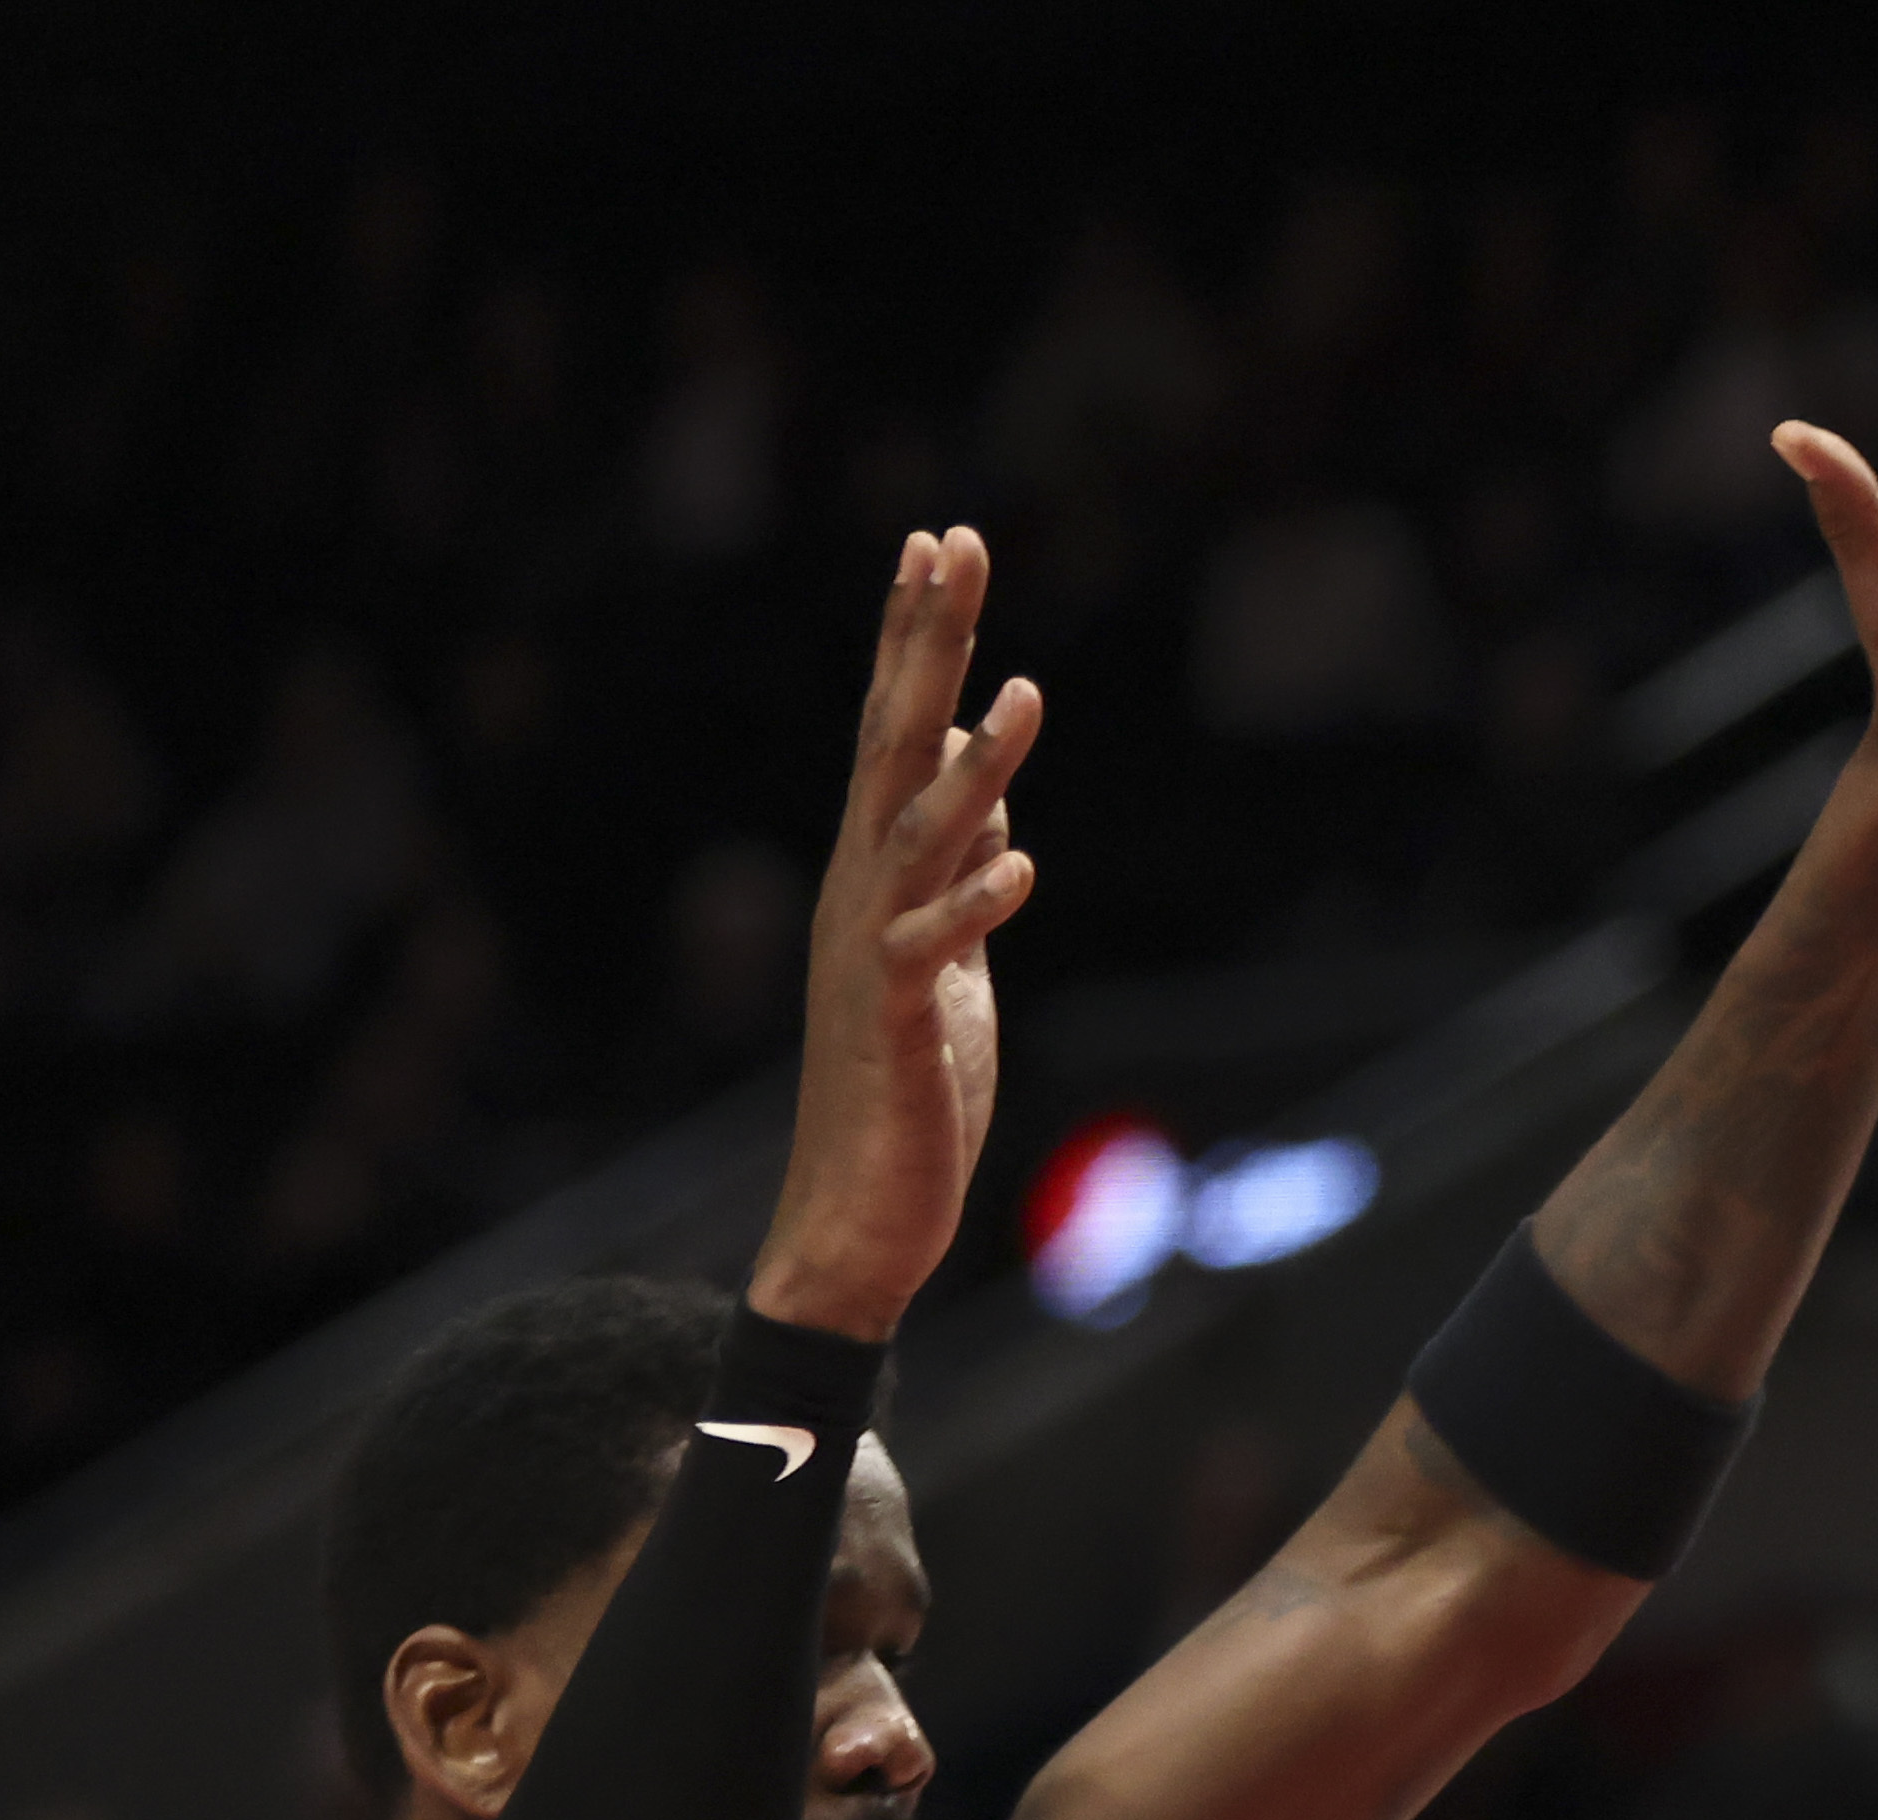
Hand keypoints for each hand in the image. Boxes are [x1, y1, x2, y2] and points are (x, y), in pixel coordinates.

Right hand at [749, 527, 1047, 1341]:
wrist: (854, 1218)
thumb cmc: (902, 1089)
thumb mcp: (949, 955)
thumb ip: (961, 861)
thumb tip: (989, 774)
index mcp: (877, 874)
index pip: (892, 731)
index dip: (912, 638)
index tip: (935, 544)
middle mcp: (863, 895)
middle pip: (895, 745)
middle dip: (927, 644)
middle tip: (955, 544)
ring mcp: (874, 956)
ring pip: (922, 838)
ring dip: (975, 766)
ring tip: (1023, 694)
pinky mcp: (897, 1026)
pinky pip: (931, 955)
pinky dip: (973, 909)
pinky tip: (1020, 867)